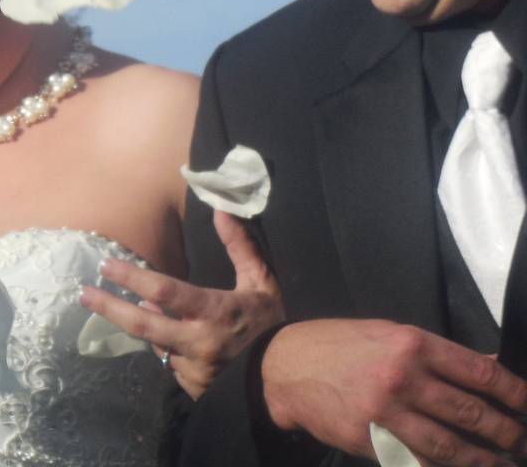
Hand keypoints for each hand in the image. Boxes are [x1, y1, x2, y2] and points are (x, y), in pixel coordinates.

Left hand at [79, 211, 283, 398]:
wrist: (288, 378)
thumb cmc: (273, 326)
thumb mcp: (261, 282)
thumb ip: (239, 247)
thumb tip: (222, 211)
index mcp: (213, 312)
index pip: (163, 291)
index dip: (131, 277)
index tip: (106, 265)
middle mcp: (197, 342)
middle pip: (141, 324)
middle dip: (108, 306)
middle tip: (83, 294)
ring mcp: (192, 370)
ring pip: (155, 344)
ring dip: (148, 328)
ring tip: (151, 314)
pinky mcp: (191, 390)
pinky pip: (170, 365)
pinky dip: (169, 350)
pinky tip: (180, 344)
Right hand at [262, 319, 526, 465]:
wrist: (285, 366)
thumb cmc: (338, 345)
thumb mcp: (387, 333)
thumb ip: (437, 353)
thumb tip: (489, 367)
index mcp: (411, 345)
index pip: (478, 373)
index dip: (512, 393)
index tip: (526, 403)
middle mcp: (402, 378)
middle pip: (470, 413)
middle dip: (504, 432)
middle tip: (519, 441)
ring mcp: (384, 413)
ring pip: (449, 446)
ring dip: (482, 460)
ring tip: (500, 464)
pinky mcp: (368, 441)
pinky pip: (415, 461)